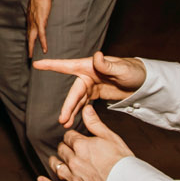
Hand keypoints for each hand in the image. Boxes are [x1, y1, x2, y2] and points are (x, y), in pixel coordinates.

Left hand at [26, 0, 52, 56]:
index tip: (29, 45)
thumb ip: (37, 11)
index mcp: (30, 18)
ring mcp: (35, 22)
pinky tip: (45, 49)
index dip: (29, 39)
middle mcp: (30, 21)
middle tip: (29, 56)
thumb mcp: (36, 5)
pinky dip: (43, 43)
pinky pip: (42, 35)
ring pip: (33, 38)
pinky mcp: (41, 21)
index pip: (28, 31)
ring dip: (32, 48)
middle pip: (28, 37)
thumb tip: (39, 13)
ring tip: (32, 56)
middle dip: (29, 47)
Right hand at [35, 50, 149, 125]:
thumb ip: (108, 64)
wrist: (143, 81)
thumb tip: (97, 56)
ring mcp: (91, 85)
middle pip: (73, 92)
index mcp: (90, 66)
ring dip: (71, 112)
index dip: (51, 65)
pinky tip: (73, 121)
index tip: (36, 64)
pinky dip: (78, 112)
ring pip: (77, 101)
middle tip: (62, 119)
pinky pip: (84, 104)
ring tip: (65, 124)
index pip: (67, 65)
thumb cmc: (133, 70)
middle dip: (67, 106)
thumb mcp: (122, 68)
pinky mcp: (96, 94)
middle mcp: (87, 75)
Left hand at [38, 105, 133, 180]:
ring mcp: (73, 177)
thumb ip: (95, 124)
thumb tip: (85, 109)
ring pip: (57, 166)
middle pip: (62, 150)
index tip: (77, 138)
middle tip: (71, 148)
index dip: (72, 137)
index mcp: (82, 146)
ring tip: (55, 159)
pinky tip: (40, 180)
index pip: (69, 137)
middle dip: (65, 147)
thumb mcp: (111, 138)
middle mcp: (74, 161)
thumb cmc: (122, 161)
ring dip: (55, 161)